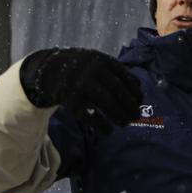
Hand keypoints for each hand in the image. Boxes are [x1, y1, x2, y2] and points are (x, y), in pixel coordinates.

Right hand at [20, 48, 142, 135]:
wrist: (50, 69)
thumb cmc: (83, 69)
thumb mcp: (99, 63)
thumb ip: (117, 73)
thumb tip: (139, 89)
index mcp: (103, 60)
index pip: (125, 77)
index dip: (135, 91)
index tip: (141, 102)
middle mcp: (93, 70)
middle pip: (117, 89)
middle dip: (129, 105)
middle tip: (136, 116)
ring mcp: (80, 83)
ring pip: (105, 101)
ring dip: (118, 115)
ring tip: (125, 123)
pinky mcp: (70, 98)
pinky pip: (88, 114)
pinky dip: (100, 125)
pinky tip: (108, 131)